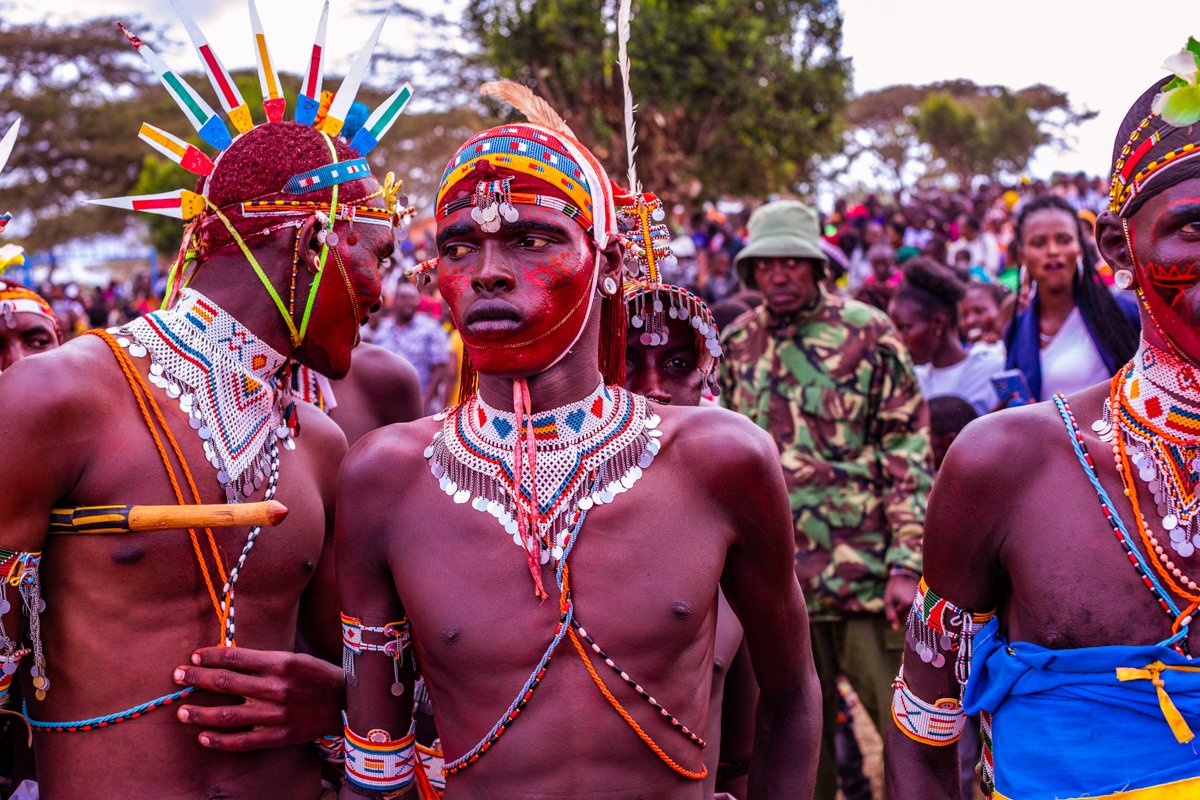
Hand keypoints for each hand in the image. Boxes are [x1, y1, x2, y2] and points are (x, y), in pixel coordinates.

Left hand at [172, 647, 343, 750]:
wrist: (345, 703)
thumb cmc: (316, 676)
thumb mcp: (294, 658)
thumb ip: (263, 661)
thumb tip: (226, 659)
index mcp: (281, 664)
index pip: (236, 657)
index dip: (211, 656)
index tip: (194, 656)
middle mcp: (276, 689)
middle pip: (226, 683)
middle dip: (197, 678)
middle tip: (178, 676)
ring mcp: (276, 716)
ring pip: (228, 715)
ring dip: (200, 713)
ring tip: (181, 712)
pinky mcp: (278, 737)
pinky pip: (243, 742)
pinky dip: (220, 741)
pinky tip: (203, 737)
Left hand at [884, 574, 918, 630]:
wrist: (905, 575)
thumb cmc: (894, 587)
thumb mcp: (888, 600)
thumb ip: (890, 614)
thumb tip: (895, 629)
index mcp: (908, 603)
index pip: (899, 616)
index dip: (895, 607)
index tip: (895, 597)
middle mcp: (918, 604)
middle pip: (907, 618)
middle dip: (902, 611)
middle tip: (900, 598)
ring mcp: (923, 603)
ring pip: (912, 615)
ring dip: (907, 610)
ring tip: (905, 598)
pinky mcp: (926, 602)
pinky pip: (917, 611)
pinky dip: (912, 607)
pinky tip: (910, 599)